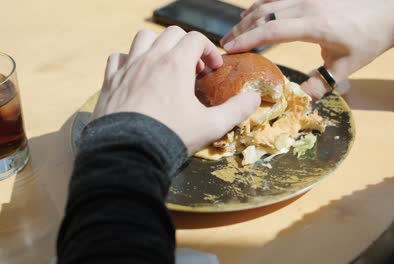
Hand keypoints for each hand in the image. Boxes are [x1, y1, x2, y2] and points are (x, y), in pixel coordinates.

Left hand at [93, 27, 260, 154]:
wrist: (128, 154)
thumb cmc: (171, 137)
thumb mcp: (211, 126)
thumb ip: (236, 110)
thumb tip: (254, 99)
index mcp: (175, 64)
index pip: (196, 39)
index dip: (209, 50)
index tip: (213, 69)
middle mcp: (150, 59)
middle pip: (171, 34)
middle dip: (186, 46)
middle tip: (193, 70)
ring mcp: (128, 68)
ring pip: (143, 38)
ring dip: (158, 46)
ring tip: (166, 66)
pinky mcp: (111, 81)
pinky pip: (118, 57)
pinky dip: (130, 60)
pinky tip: (138, 75)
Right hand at [221, 0, 393, 97]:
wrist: (391, 11)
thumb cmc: (370, 39)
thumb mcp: (346, 66)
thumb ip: (321, 82)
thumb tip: (300, 97)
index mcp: (315, 24)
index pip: (272, 29)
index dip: (248, 38)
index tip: (229, 48)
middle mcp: (307, 5)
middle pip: (264, 13)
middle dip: (241, 28)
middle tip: (225, 44)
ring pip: (269, 1)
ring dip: (248, 16)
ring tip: (234, 30)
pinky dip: (262, 4)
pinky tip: (253, 13)